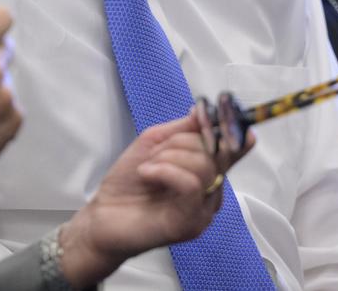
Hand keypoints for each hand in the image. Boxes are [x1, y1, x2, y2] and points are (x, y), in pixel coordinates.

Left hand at [57, 105, 254, 286]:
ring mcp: (203, 211)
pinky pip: (191, 185)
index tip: (220, 112)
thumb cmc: (128, 182)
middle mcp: (211, 193)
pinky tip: (148, 174)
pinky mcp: (190, 225)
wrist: (103, 215)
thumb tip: (205, 112)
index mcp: (206, 172)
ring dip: (168, 157)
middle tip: (155, 153)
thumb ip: (183, 129)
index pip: (234, 148)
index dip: (232, 129)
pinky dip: (165, 170)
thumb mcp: (154, 143)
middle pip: (217, 153)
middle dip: (181, 142)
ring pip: (204, 166)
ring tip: (148, 168)